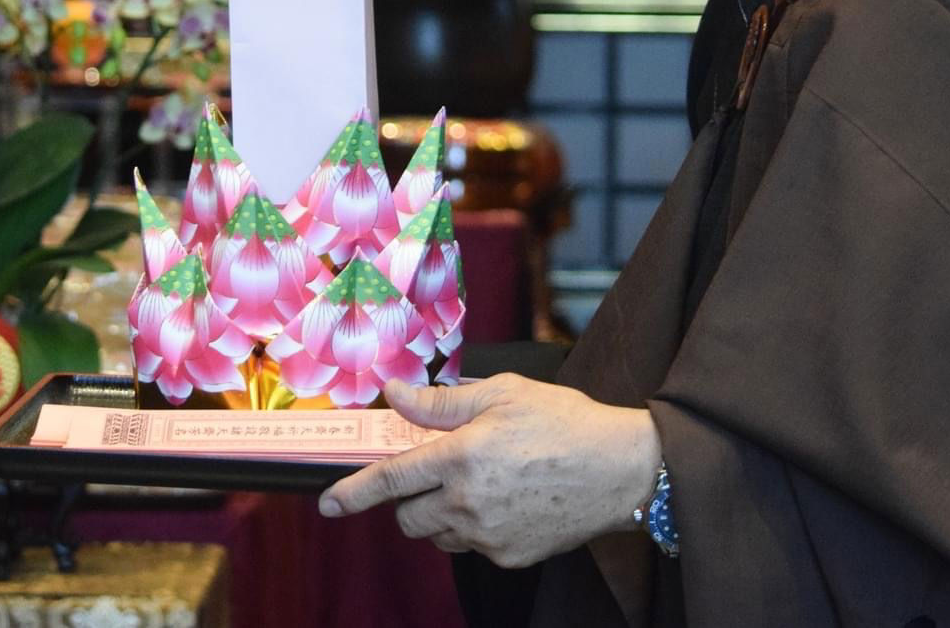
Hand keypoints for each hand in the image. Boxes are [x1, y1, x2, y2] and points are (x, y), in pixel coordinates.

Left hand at [318, 375, 660, 568]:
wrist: (622, 469)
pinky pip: (473, 546)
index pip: (391, 480)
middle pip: (407, 517)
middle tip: (436, 473)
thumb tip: (395, 395)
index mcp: (461, 456)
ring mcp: (490, 535)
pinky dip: (476, 528)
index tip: (328, 503)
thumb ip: (441, 402)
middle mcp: (468, 502)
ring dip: (441, 514)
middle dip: (408, 499)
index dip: (353, 492)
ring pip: (438, 535)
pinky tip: (507, 501)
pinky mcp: (510, 556)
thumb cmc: (565, 422)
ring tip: (480, 484)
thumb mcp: (502, 393)